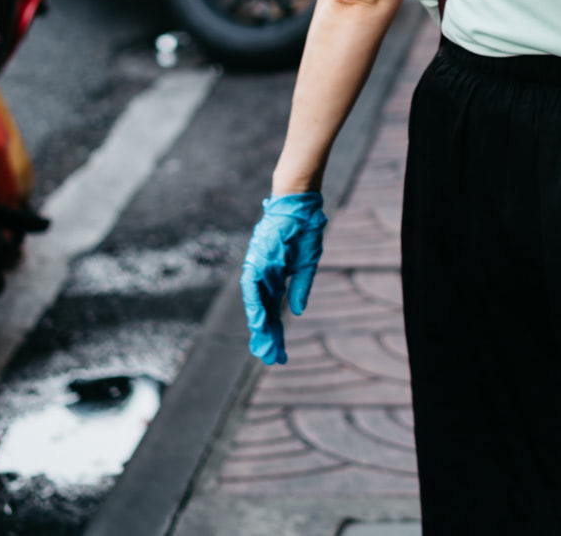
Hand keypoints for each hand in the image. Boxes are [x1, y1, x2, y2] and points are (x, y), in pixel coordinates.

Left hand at [241, 192, 326, 364]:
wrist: (298, 202)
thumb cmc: (303, 227)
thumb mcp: (307, 263)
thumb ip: (301, 286)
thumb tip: (298, 310)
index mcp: (275, 277)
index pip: (273, 309)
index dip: (276, 330)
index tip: (279, 350)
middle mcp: (263, 276)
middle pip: (264, 312)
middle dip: (268, 335)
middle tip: (272, 358)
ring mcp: (258, 269)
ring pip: (255, 304)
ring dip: (260, 326)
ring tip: (264, 347)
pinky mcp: (256, 260)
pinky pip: (252, 287)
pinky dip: (255, 305)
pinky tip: (259, 323)